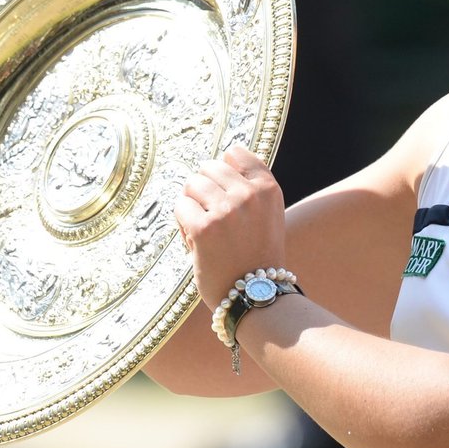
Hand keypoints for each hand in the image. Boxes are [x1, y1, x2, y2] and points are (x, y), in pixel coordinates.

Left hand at [175, 145, 286, 308]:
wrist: (255, 295)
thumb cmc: (257, 255)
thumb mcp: (267, 214)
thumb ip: (249, 186)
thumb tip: (221, 157)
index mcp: (268, 189)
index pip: (236, 152)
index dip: (224, 170)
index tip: (225, 190)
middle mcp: (249, 195)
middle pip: (209, 167)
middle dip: (205, 189)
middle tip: (213, 215)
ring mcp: (226, 210)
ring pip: (192, 184)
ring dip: (193, 204)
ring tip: (205, 227)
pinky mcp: (204, 228)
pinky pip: (180, 207)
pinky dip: (183, 223)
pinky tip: (197, 240)